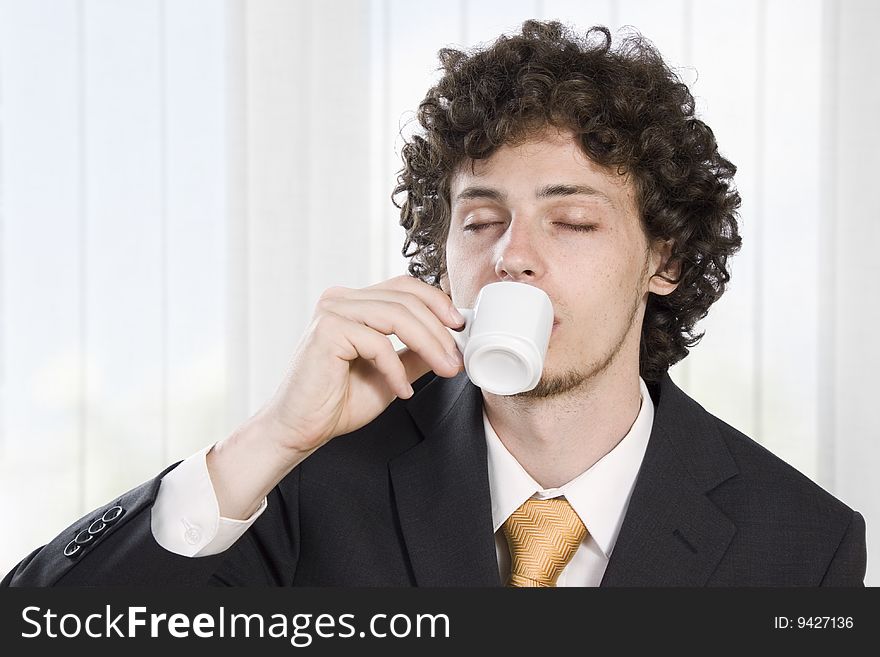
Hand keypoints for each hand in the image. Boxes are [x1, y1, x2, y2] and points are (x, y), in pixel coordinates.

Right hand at [260, 274, 465, 457]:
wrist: (300, 429)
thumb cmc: (338, 402)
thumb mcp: (392, 373)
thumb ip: (416, 354)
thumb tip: (452, 343)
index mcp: (354, 302)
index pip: (404, 287)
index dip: (437, 302)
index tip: (460, 327)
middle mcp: (341, 299)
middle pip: (406, 299)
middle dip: (440, 331)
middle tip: (457, 360)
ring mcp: (332, 311)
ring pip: (397, 315)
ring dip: (429, 345)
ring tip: (443, 370)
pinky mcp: (327, 330)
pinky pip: (378, 343)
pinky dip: (397, 369)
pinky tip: (402, 390)